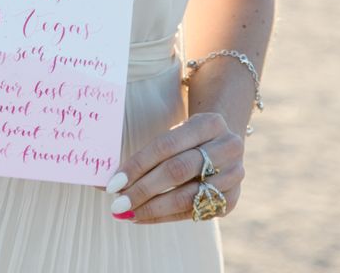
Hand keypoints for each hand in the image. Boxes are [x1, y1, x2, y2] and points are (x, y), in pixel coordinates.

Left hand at [103, 113, 244, 223]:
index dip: (138, 164)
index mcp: (209, 123)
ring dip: (152, 208)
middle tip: (118, 203)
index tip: (113, 182)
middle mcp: (226, 147)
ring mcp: (233, 175)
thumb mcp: (176, 132)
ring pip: (187, 196)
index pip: (166, 145)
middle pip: (177, 170)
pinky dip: (165, 216)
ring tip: (127, 213)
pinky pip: (193, 213)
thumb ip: (148, 153)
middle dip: (143, 189)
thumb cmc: (189, 138)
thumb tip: (106, 177)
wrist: (224, 144)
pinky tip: (144, 216)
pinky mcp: (232, 200)